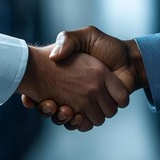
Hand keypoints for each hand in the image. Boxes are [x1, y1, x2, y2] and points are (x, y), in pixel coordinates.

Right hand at [22, 26, 147, 130]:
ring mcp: (85, 103)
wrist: (129, 60)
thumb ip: (68, 40)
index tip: (30, 96)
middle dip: (48, 109)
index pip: (42, 92)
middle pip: (53, 108)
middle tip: (48, 102)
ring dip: (60, 116)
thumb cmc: (108, 46)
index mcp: (67, 77)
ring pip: (66, 118)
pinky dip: (74, 123)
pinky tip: (71, 114)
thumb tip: (53, 56)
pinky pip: (81, 124)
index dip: (34, 97)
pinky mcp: (95, 112)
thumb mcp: (86, 36)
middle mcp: (73, 92)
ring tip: (60, 107)